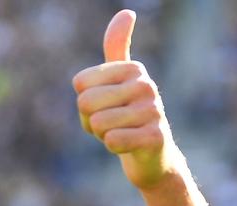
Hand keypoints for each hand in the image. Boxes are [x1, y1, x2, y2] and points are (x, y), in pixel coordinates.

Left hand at [72, 9, 177, 190]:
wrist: (154, 159)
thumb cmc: (129, 120)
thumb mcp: (120, 82)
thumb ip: (117, 49)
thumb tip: (127, 12)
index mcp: (132, 69)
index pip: (80, 84)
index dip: (85, 105)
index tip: (107, 109)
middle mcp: (145, 85)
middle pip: (86, 103)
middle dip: (92, 122)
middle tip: (112, 126)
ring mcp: (153, 111)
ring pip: (98, 123)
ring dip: (103, 136)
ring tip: (122, 135)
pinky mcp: (155, 137)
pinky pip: (113, 141)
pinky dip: (113, 148)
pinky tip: (128, 147)